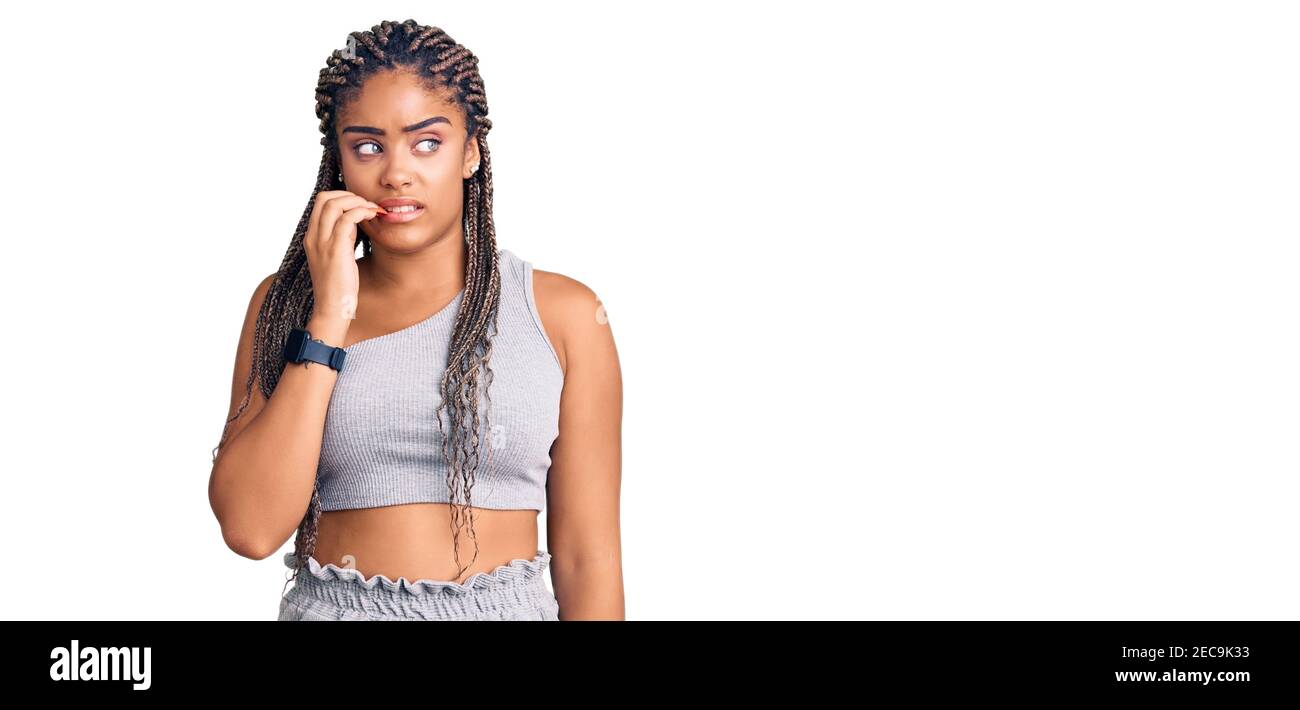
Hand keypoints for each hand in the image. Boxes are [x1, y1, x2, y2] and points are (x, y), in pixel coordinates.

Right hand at [303, 190, 381, 324]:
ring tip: (373, 209)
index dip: (342, 197)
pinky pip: (347, 220)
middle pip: (325, 198)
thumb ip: (341, 238)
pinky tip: (373, 216)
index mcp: (311, 237)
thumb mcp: (336, 257)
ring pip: (334, 204)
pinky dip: (362, 212)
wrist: (333, 309)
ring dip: (358, 201)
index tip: (360, 204)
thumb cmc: (338, 287)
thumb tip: (354, 222)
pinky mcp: (336, 250)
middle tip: (368, 204)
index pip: (320, 202)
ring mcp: (322, 243)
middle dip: (350, 195)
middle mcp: (313, 237)